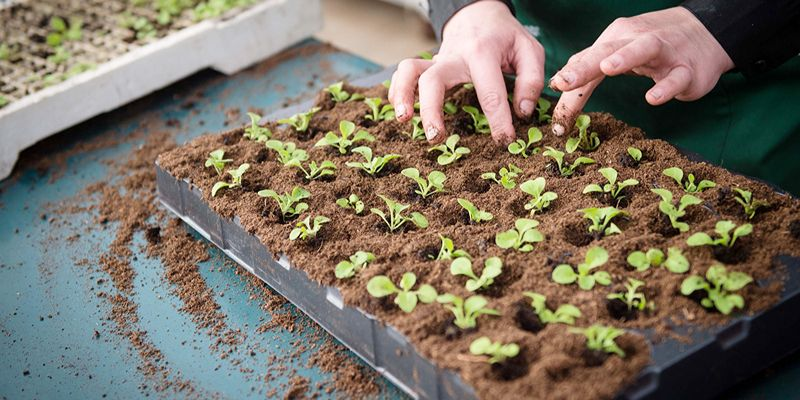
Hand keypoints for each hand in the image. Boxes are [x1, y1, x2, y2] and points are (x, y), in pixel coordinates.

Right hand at [388, 0, 544, 143]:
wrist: (480, 14)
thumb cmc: (506, 37)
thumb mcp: (529, 50)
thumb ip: (531, 80)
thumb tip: (522, 112)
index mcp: (483, 52)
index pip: (489, 92)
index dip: (498, 121)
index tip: (504, 141)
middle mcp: (454, 56)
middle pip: (434, 79)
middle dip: (431, 110)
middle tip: (436, 137)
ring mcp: (437, 60)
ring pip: (409, 71)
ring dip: (403, 96)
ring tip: (403, 120)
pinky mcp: (428, 65)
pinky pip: (404, 74)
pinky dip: (397, 91)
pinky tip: (401, 111)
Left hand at [549, 6, 733, 134]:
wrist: (706, 32)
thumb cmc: (653, 46)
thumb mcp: (618, 51)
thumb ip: (588, 66)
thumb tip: (556, 82)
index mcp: (615, 39)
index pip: (587, 60)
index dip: (568, 80)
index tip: (551, 103)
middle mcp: (636, 41)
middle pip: (606, 50)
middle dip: (584, 66)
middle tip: (563, 82)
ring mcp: (664, 53)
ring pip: (644, 49)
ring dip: (625, 57)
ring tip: (607, 67)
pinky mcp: (688, 70)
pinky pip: (676, 78)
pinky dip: (665, 88)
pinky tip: (652, 98)